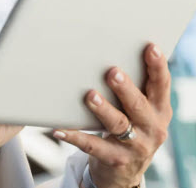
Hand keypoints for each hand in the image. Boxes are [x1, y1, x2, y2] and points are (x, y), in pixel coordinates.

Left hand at [52, 42, 172, 187]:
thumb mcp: (140, 110)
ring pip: (118, 125)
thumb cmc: (129, 127)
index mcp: (159, 110)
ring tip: (89, 95)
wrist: (125, 172)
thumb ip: (134, 87)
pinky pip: (92, 146)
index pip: (161, 86)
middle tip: (112, 72)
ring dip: (103, 109)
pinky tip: (59, 129)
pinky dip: (75, 136)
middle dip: (126, 88)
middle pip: (139, 105)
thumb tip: (114, 50)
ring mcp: (135, 146)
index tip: (150, 47)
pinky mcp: (115, 160)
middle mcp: (152, 128)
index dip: (157, 67)